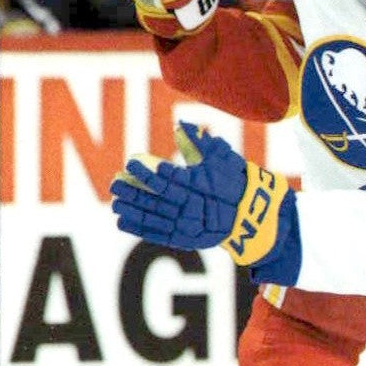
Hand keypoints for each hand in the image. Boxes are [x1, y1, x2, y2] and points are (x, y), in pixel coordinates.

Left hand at [110, 122, 292, 264]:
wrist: (250, 217)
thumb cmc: (235, 182)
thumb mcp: (223, 158)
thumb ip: (201, 142)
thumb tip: (180, 125)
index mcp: (201, 185)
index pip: (169, 177)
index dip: (148, 170)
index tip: (131, 161)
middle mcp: (193, 207)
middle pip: (157, 198)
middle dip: (133, 190)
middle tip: (114, 181)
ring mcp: (189, 225)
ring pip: (155, 217)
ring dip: (132, 210)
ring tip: (114, 202)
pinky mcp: (185, 239)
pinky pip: (158, 234)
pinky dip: (139, 228)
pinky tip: (121, 222)